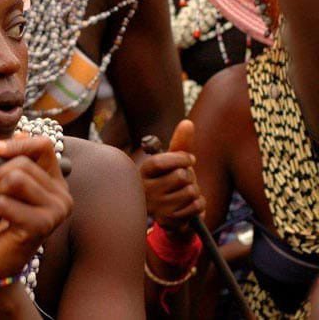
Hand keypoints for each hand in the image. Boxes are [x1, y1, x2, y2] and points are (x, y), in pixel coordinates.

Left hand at [0, 136, 71, 281]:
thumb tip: (20, 130)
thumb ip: (11, 162)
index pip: (44, 146)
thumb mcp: (0, 187)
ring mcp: (56, 211)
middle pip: (21, 163)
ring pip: (14, 179)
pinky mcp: (43, 226)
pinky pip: (5, 203)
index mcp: (54, 182)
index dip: (17, 143)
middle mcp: (62, 196)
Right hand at [140, 120, 204, 236]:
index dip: (182, 159)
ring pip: (191, 192)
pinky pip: (195, 207)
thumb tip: (187, 122)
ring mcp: (156, 206)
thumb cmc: (171, 181)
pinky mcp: (167, 220)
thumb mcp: (174, 162)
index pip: (163, 161)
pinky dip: (199, 206)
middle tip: (184, 181)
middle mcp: (146, 189)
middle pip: (181, 176)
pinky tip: (188, 206)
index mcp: (144, 171)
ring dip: (196, 192)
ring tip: (185, 194)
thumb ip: (180, 143)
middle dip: (190, 177)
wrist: (169, 214)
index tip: (190, 159)